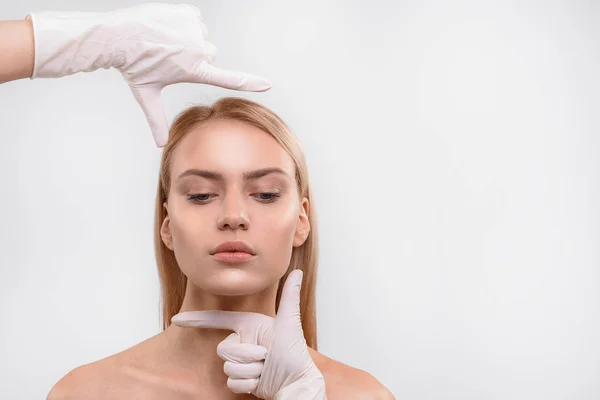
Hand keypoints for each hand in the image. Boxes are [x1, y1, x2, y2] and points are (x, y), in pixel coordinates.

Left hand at [26, 3, 270, 146]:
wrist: (117, 35)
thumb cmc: (132, 66)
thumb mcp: (147, 95)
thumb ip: (157, 120)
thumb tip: (161, 144)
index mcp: (194, 70)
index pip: (228, 79)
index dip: (250, 82)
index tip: (267, 84)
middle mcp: (200, 50)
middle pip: (209, 55)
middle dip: (194, 56)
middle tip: (168, 56)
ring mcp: (195, 30)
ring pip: (201, 37)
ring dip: (187, 38)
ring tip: (163, 41)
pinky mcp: (190, 14)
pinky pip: (195, 20)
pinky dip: (183, 22)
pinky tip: (166, 27)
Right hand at [171, 270, 326, 398]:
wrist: (296, 384)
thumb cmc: (295, 354)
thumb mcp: (290, 323)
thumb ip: (290, 296)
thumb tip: (297, 272)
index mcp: (249, 325)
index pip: (219, 319)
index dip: (197, 319)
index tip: (178, 319)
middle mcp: (243, 342)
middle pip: (224, 348)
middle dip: (246, 355)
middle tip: (265, 355)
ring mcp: (241, 362)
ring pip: (227, 367)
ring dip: (249, 371)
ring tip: (265, 369)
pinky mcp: (240, 380)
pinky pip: (231, 382)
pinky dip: (246, 384)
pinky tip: (260, 382)